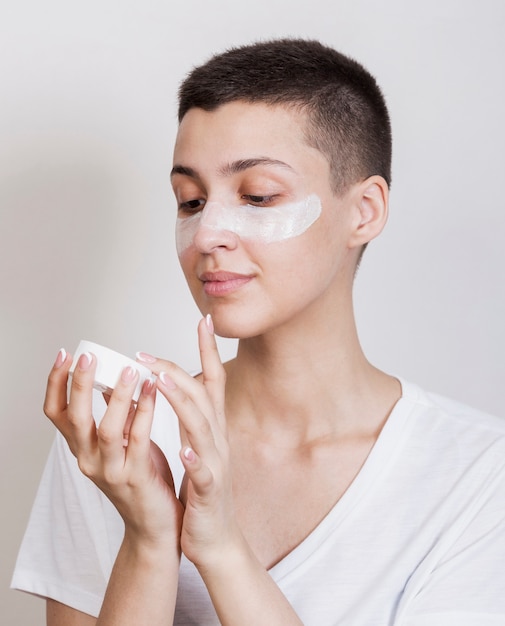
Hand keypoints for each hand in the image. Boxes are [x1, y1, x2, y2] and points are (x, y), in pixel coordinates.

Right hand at [44, 348, 182, 546]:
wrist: (155, 526)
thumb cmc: (141, 478)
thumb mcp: (122, 443)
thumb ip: (115, 415)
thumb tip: (110, 380)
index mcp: (82, 447)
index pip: (56, 413)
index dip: (56, 383)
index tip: (65, 354)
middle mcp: (88, 459)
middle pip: (74, 418)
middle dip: (79, 384)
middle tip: (88, 356)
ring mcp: (110, 471)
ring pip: (107, 429)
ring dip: (117, 397)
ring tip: (129, 369)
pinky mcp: (136, 478)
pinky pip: (139, 440)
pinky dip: (146, 412)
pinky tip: (153, 390)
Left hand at [137, 315, 242, 570]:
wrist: (217, 538)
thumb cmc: (203, 489)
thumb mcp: (196, 445)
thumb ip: (189, 416)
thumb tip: (172, 384)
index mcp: (211, 428)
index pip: (212, 381)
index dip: (209, 350)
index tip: (204, 320)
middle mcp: (217, 440)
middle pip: (202, 397)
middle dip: (177, 371)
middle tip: (146, 354)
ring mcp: (215, 464)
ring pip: (202, 427)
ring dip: (183, 403)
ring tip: (163, 382)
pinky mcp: (210, 491)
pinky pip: (203, 472)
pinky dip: (195, 457)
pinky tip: (183, 447)